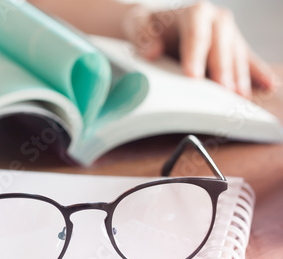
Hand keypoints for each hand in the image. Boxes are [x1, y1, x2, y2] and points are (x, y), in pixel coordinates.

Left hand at [122, 1, 275, 97]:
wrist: (158, 26)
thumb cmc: (150, 27)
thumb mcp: (139, 26)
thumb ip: (142, 35)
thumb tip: (151, 52)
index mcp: (196, 12)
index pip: (197, 35)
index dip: (195, 56)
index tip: (192, 76)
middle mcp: (218, 20)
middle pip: (222, 47)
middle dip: (222, 70)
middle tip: (220, 92)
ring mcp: (230, 35)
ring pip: (238, 56)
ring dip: (240, 78)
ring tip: (239, 98)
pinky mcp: (235, 49)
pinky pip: (249, 62)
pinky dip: (258, 74)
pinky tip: (267, 87)